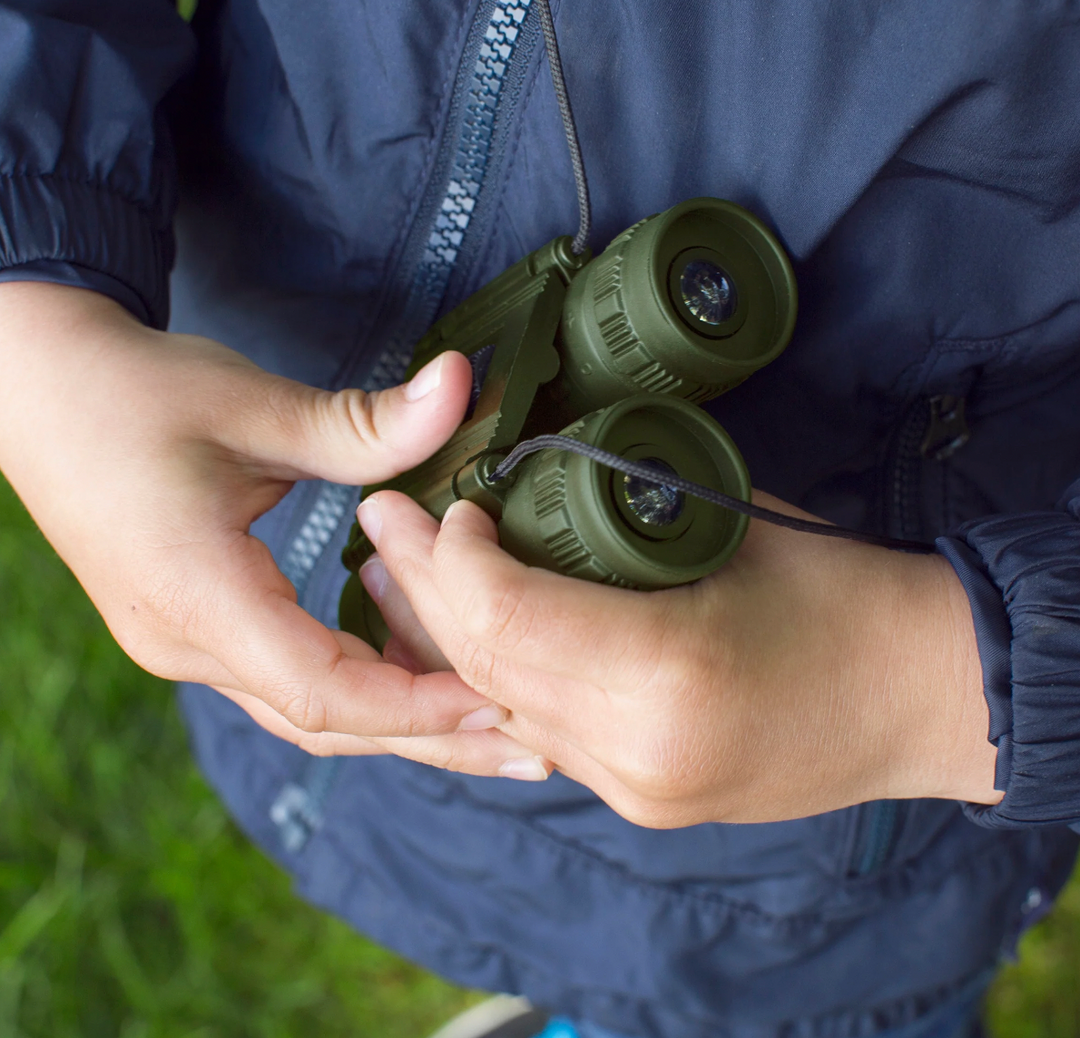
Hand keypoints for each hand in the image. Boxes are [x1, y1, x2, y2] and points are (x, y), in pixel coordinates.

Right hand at [0, 282, 541, 765]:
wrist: (35, 388)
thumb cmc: (128, 392)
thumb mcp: (249, 405)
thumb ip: (362, 421)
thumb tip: (461, 385)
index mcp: (196, 599)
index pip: (324, 689)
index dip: (418, 707)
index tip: (501, 704)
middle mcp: (187, 645)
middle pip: (328, 723)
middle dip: (433, 740)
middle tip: (531, 753)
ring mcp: (186, 646)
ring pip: (311, 711)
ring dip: (403, 721)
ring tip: (495, 727)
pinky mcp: (197, 630)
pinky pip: (292, 679)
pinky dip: (363, 685)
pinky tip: (422, 673)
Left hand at [357, 488, 1002, 824]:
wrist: (922, 698)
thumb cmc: (846, 594)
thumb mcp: (728, 528)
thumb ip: (618, 515)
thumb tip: (525, 485)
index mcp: (664, 675)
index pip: (504, 615)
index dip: (455, 555)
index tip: (448, 503)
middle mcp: (633, 751)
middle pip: (483, 665)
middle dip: (421, 590)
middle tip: (379, 524)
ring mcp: (632, 788)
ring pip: (497, 707)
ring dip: (438, 641)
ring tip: (390, 584)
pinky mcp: (637, 798)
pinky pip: (534, 731)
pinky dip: (491, 680)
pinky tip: (459, 642)